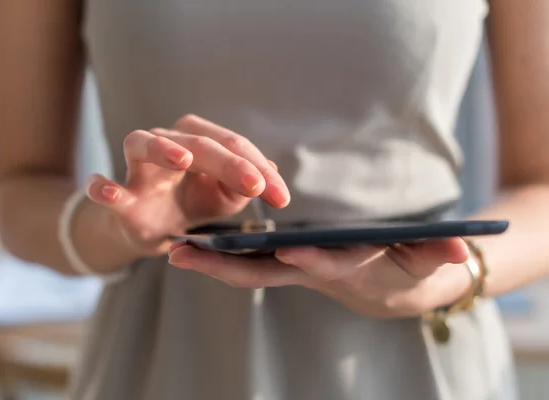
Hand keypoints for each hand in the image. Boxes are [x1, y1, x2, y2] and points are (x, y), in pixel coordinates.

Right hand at [85, 115, 289, 254]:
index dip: (259, 169)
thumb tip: (272, 171)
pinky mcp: (120, 195)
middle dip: (230, 163)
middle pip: (199, 143)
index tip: (281, 198)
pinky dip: (102, 187)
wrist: (158, 227)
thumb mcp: (229, 195)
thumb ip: (249, 183)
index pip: (233, 146)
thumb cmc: (196, 201)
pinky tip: (108, 192)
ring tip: (183, 159)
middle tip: (255, 185)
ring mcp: (139, 166)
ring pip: (142, 143)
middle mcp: (168, 142)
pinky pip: (102, 186)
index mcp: (199, 138)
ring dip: (162, 148)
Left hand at [167, 238, 471, 317]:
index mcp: (349, 270)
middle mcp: (313, 274)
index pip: (329, 266)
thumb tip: (461, 249)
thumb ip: (441, 253)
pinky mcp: (285, 263)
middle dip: (227, 268)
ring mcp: (294, 271)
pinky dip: (218, 256)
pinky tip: (191, 243)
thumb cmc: (412, 270)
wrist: (392, 290)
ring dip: (211, 263)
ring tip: (173, 250)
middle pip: (267, 274)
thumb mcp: (431, 262)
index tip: (289, 249)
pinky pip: (247, 261)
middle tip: (185, 257)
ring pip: (248, 270)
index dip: (313, 260)